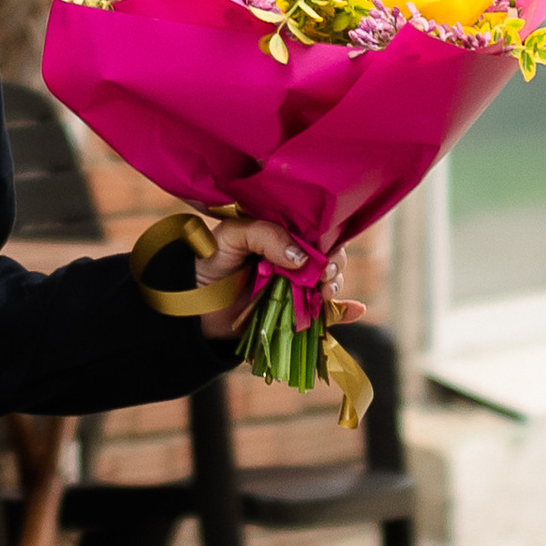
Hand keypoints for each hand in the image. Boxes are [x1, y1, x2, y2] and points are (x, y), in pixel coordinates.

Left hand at [196, 213, 349, 338]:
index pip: (315, 232)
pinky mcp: (294, 313)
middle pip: (328, 258)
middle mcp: (292, 260)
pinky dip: (343, 312)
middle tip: (324, 276)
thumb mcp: (232, 236)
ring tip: (325, 293)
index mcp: (280, 236)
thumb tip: (302, 259)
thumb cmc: (209, 261)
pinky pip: (325, 313)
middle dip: (334, 265)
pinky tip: (354, 311)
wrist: (191, 305)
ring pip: (328, 284)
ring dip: (335, 287)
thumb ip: (266, 235)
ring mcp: (295, 287)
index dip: (326, 240)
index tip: (324, 254)